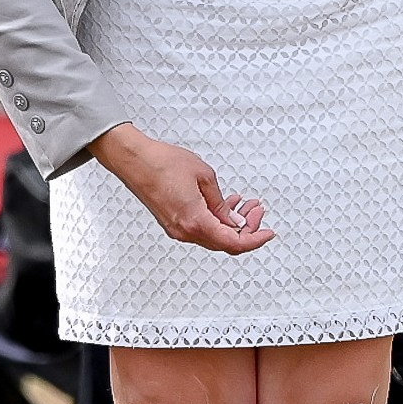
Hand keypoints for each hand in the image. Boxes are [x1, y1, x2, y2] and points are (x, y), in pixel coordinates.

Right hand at [92, 124, 273, 254]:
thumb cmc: (162, 163)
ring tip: (244, 204)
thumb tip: (233, 219)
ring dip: (232, 223)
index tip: (268, 233)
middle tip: (257, 210)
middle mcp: (185, 231)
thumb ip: (221, 203)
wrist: (134, 160)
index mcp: (196, 221)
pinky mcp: (173, 222)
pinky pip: (201, 228)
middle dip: (247, 228)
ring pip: (214, 236)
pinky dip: (218, 220)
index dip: (255, 239)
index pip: (233, 242)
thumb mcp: (204, 177)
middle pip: (225, 242)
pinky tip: (224, 205)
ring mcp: (178, 229)